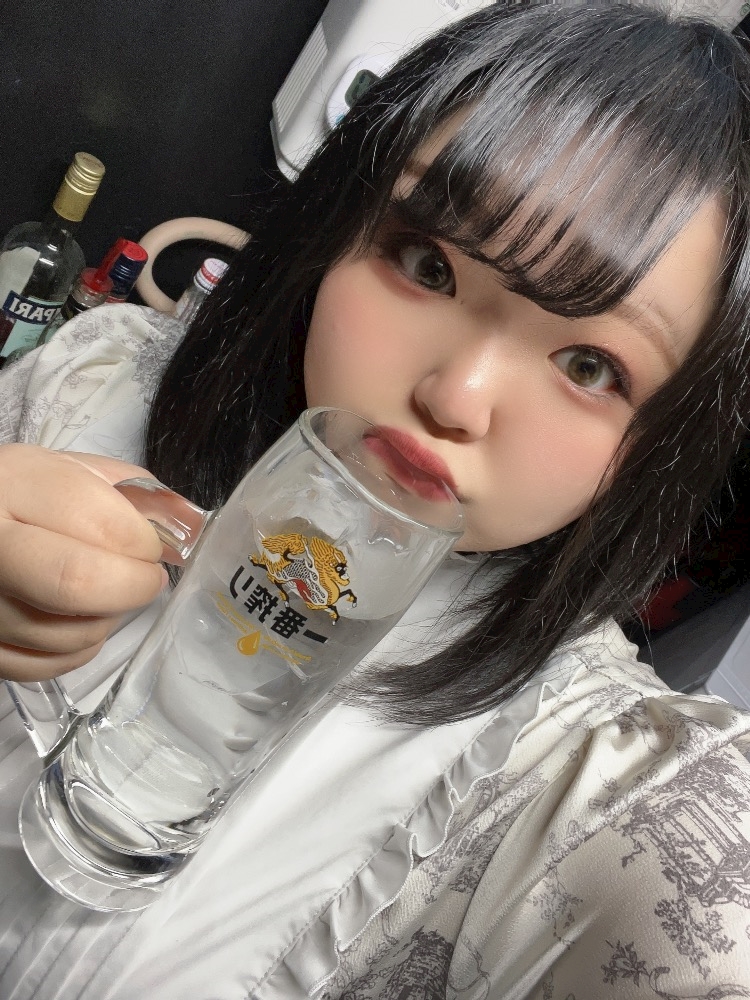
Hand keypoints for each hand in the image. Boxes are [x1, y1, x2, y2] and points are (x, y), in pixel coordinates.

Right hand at [0, 444, 169, 681]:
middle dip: (133, 585)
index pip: (99, 525)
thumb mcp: (70, 469)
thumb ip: (134, 492)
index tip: (154, 544)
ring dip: (108, 616)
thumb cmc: (17, 494)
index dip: (145, 542)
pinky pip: (45, 666)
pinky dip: (77, 648)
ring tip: (104, 590)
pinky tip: (78, 617)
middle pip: (78, 585)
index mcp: (12, 486)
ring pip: (71, 634)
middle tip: (146, 576)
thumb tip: (189, 525)